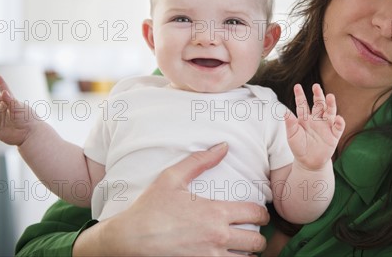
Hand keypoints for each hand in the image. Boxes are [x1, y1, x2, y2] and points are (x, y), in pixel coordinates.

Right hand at [0, 76, 40, 144]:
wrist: (31, 135)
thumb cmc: (28, 120)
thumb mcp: (18, 109)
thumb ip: (10, 101)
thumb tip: (4, 92)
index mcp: (11, 104)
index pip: (4, 92)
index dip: (1, 85)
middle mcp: (6, 111)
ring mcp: (2, 121)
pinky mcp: (0, 131)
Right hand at [73, 143, 268, 255]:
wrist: (128, 240)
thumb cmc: (150, 208)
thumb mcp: (172, 178)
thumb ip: (200, 161)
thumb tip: (224, 146)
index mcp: (216, 213)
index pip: (256, 214)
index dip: (262, 213)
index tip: (259, 214)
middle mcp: (218, 238)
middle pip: (257, 241)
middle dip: (258, 236)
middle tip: (252, 232)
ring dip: (247, 253)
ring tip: (241, 248)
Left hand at [285, 83, 344, 169]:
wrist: (309, 163)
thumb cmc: (299, 147)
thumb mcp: (292, 136)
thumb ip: (290, 124)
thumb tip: (283, 111)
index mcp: (305, 118)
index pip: (302, 104)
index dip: (300, 95)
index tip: (297, 86)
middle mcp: (316, 119)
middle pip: (318, 104)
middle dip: (318, 95)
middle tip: (316, 86)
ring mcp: (326, 126)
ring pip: (329, 112)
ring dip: (330, 104)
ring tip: (330, 96)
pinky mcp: (334, 135)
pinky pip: (338, 127)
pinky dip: (339, 122)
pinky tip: (337, 118)